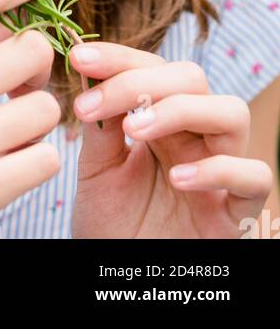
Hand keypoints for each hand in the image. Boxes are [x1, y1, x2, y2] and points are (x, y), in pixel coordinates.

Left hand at [69, 42, 272, 238]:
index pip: (153, 67)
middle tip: (93, 105)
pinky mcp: (238, 212)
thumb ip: (101, 124)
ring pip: (232, 112)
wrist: (122, 275)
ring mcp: (220, 171)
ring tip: (135, 130)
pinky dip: (219, 170)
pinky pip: (254, 176)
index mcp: (162, 120)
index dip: (118, 57)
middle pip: (193, 77)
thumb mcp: (98, 168)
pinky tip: (177, 179)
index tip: (79, 57)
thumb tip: (86, 68)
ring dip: (180, 110)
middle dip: (140, 80)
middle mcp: (196, 138)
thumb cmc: (112, 222)